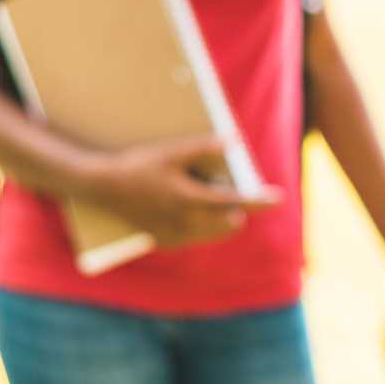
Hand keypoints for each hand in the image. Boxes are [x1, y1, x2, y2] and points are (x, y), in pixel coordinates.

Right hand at [81, 133, 281, 248]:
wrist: (104, 189)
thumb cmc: (138, 167)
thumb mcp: (170, 153)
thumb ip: (202, 149)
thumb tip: (232, 142)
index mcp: (189, 200)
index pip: (234, 202)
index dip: (259, 200)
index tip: (280, 199)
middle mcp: (184, 222)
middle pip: (229, 222)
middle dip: (238, 209)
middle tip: (232, 189)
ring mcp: (174, 235)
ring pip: (214, 232)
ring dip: (220, 218)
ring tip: (205, 195)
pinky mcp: (165, 241)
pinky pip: (195, 237)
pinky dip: (201, 225)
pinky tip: (189, 208)